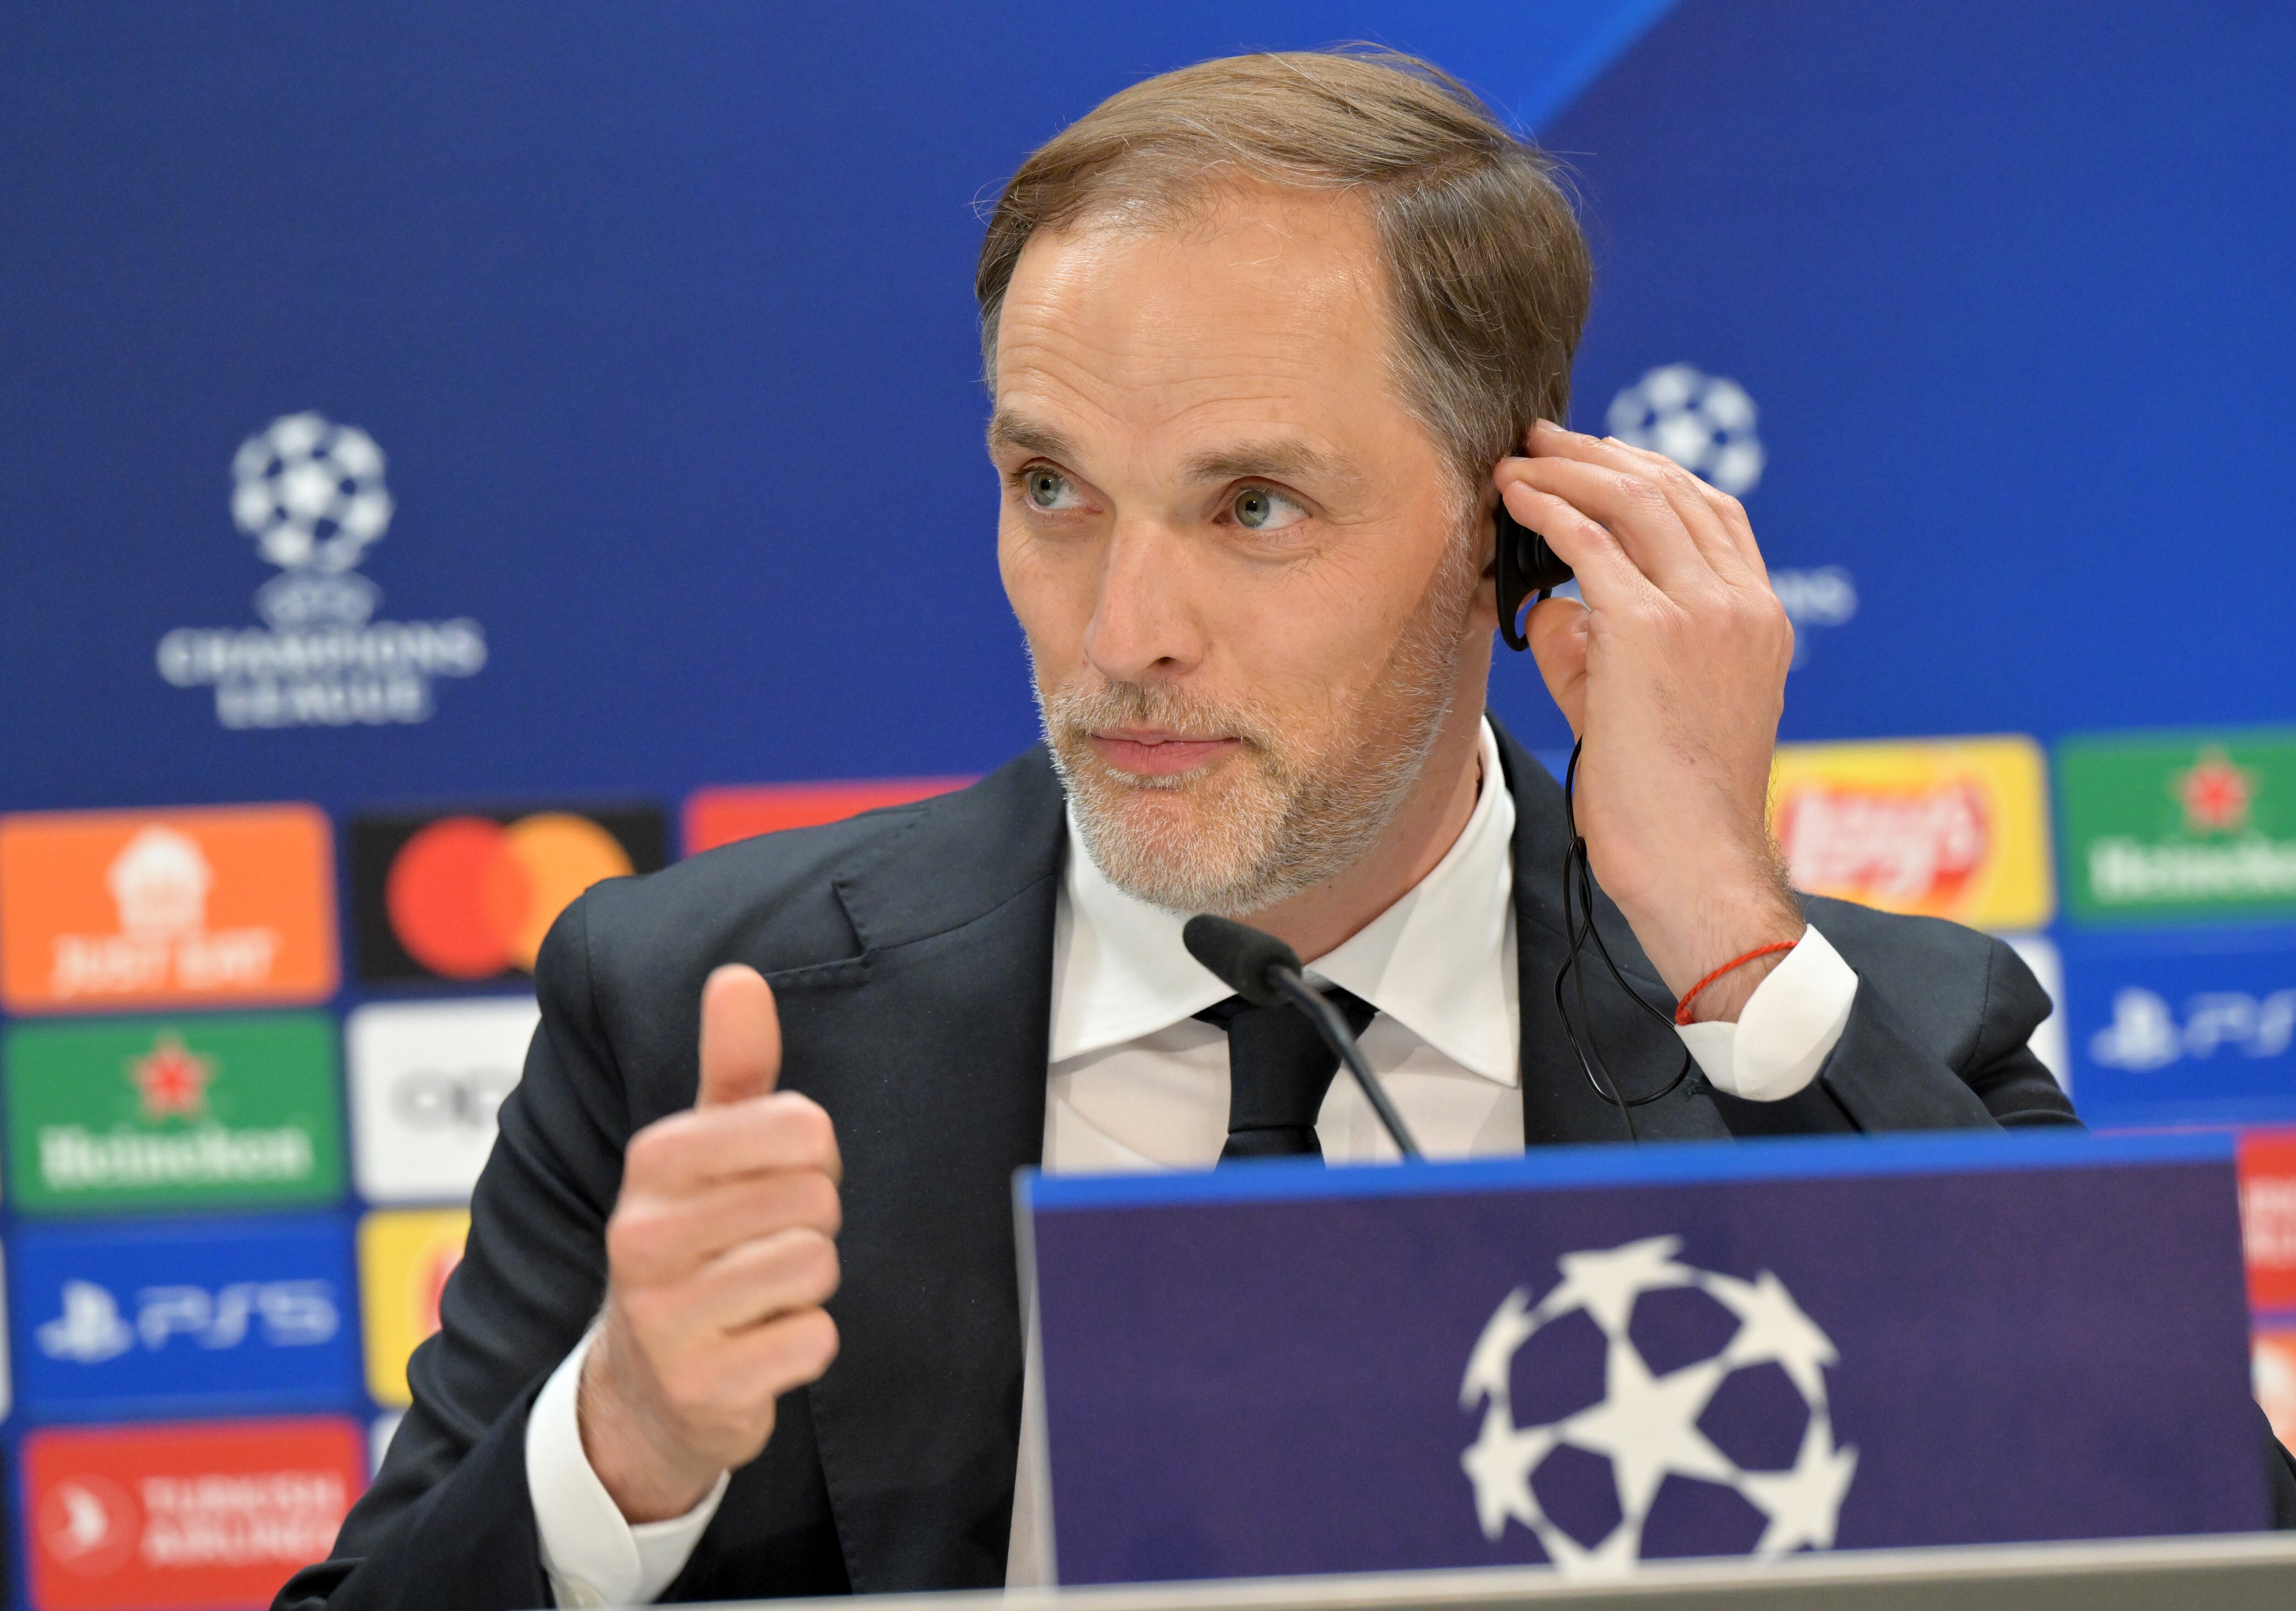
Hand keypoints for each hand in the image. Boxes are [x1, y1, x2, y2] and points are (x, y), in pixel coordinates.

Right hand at [579, 964, 842, 1521]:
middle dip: (811, 1221)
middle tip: (765, 1241)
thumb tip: (737, 976)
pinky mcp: (702, 1387)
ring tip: (758, 1291)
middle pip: (815, 1197)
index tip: (779, 1176)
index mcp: (653, 1161)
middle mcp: (642, 1236)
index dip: (813, 1153)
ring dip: (808, 1282)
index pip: (800, 1125)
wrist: (642, 1384)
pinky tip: (757, 1343)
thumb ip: (733, 1064)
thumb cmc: (692, 1243)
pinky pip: (813, 1340)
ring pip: (815, 1264)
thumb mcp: (705, 1150)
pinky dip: (805, 1343)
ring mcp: (666, 1318)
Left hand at [1501, 421, 1802, 1021]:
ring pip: (1634, 500)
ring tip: (1517, 459)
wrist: (1694, 864)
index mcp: (1760, 618)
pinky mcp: (1652, 632)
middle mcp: (1742, 604)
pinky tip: (1513, 497)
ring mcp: (1704, 612)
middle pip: (1672, 490)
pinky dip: (1549, 508)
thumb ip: (1598, 649)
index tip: (1594, 460)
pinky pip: (1592, 544)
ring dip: (1568, 470)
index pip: (1712, 512)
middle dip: (1599, 455)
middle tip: (1542, 440)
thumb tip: (1549, 604)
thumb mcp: (1639, 707)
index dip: (1649, 474)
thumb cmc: (1666, 805)